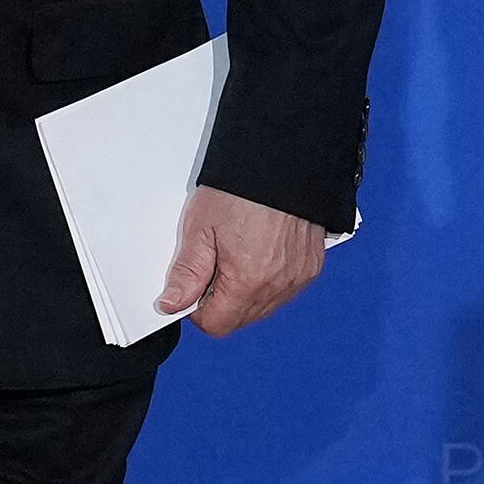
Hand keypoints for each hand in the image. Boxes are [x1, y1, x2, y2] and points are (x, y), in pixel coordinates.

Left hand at [162, 184, 328, 337]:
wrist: (282, 159)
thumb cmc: (242, 188)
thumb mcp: (200, 227)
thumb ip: (186, 273)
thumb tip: (172, 304)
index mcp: (248, 280)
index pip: (216, 324)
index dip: (198, 308)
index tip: (195, 284)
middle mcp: (279, 285)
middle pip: (240, 319)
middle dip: (222, 300)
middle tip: (216, 262)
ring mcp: (298, 277)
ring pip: (263, 307)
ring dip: (246, 292)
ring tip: (239, 252)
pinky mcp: (311, 266)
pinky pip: (284, 290)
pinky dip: (269, 280)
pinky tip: (260, 251)